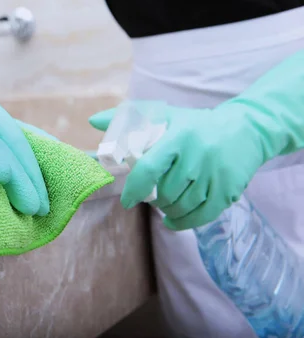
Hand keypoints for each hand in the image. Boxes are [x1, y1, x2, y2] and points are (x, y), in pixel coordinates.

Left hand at [90, 51, 303, 229]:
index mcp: (178, 136)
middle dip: (154, 199)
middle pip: (165, 192)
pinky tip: (172, 220)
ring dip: (168, 210)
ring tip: (164, 203)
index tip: (127, 201)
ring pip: (182, 206)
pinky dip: (183, 223)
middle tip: (151, 196)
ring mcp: (215, 174)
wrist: (245, 129)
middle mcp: (198, 155)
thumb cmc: (194, 124)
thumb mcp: (163, 114)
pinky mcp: (229, 189)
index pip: (150, 168)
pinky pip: (201, 216)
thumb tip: (92, 121)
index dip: (134, 189)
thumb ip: (126, 118)